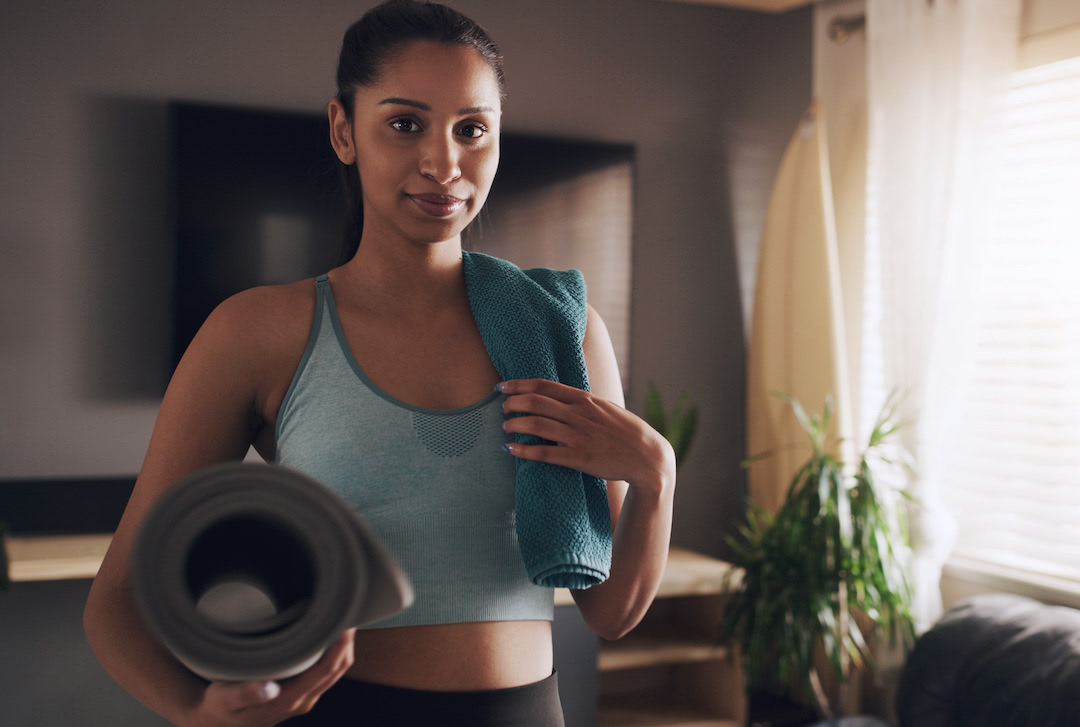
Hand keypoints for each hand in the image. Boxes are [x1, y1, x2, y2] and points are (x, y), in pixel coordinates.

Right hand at [185, 629, 355, 726]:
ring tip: (342, 617)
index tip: (345, 621)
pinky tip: (329, 634)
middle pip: (338, 668)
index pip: (326, 670)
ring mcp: (305, 698)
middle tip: (348, 609)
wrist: (220, 724)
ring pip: (336, 670)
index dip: (340, 646)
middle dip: (347, 640)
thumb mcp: (226, 699)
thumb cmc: (222, 707)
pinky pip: (327, 672)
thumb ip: (247, 693)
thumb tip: (270, 688)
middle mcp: (303, 700)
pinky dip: (334, 652)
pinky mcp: (303, 694)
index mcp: (289, 699)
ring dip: (342, 645)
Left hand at [498, 379, 674, 496]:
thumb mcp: (603, 407)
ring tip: (504, 426)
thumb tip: (556, 397)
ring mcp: (578, 436)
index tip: (501, 387)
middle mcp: (579, 414)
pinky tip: (510, 449)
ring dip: (515, 424)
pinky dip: (524, 451)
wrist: (646, 455)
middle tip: (502, 408)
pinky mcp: (579, 458)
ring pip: (537, 425)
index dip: (519, 385)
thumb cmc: (623, 430)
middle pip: (536, 402)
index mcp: (584, 399)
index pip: (544, 386)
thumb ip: (580, 402)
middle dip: (513, 403)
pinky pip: (545, 453)